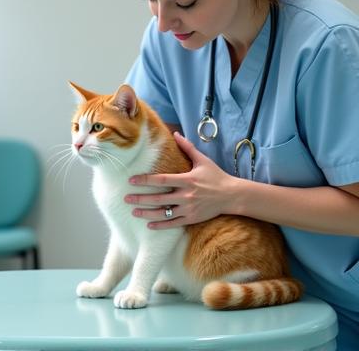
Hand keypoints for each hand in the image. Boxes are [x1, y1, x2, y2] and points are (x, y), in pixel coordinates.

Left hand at [125, 132, 240, 228]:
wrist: (232, 195)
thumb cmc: (216, 176)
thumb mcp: (202, 160)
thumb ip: (187, 147)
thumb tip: (175, 134)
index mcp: (187, 180)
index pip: (161, 180)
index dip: (145, 180)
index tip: (131, 181)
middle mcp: (186, 195)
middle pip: (159, 198)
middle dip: (141, 199)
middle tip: (126, 198)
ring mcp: (189, 208)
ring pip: (164, 213)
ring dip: (147, 213)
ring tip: (134, 212)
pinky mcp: (192, 218)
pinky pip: (173, 223)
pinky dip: (161, 224)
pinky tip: (149, 224)